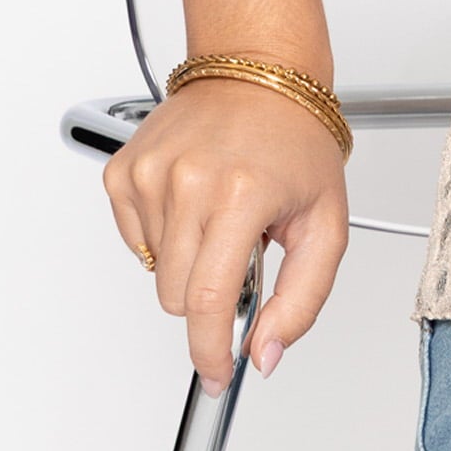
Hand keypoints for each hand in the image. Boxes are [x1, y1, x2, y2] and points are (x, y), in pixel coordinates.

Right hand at [101, 79, 349, 394]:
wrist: (260, 75)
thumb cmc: (296, 142)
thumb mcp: (326, 224)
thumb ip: (301, 300)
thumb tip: (263, 353)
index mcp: (241, 194)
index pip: (209, 301)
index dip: (211, 351)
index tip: (216, 375)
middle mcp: (188, 181)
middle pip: (179, 298)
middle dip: (213, 295)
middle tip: (245, 251)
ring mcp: (149, 174)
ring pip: (159, 273)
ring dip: (193, 260)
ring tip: (225, 216)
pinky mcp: (124, 171)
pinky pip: (139, 241)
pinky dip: (168, 236)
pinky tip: (196, 203)